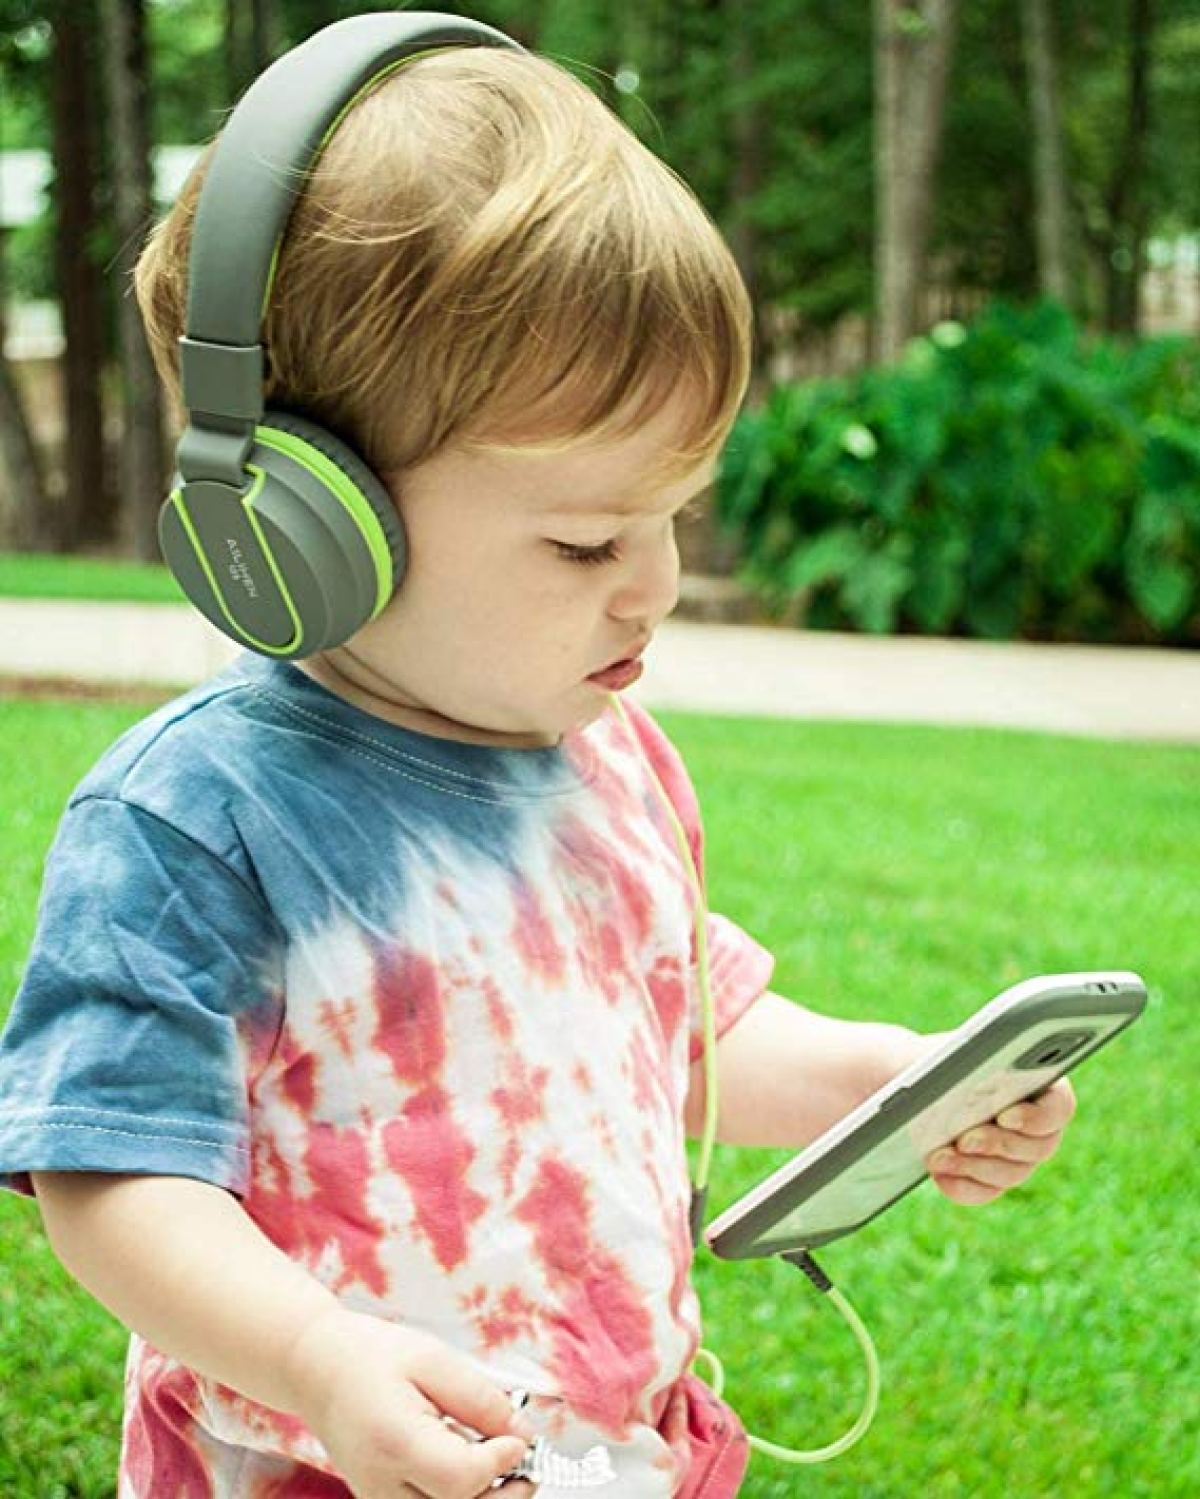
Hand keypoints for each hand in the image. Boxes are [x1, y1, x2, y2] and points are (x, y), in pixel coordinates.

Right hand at [284, 1305, 535, 1497]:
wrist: (317, 1370)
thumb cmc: (370, 1357)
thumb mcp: (433, 1360)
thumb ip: (479, 1399)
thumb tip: (520, 1434)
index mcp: (395, 1441)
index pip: (462, 1478)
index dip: (502, 1462)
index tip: (521, 1439)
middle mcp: (381, 1484)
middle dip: (505, 1493)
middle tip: (528, 1464)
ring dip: (485, 1498)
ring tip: (503, 1464)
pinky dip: (460, 1496)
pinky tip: (471, 1468)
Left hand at [926, 1075, 1076, 1204]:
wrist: (923, 1084)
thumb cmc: (947, 1062)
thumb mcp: (958, 1058)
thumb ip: (977, 1065)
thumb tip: (974, 1079)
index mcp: (1043, 1087)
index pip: (1059, 1108)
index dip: (1036, 1118)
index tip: (1005, 1117)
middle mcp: (1038, 1128)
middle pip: (1037, 1148)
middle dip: (997, 1144)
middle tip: (965, 1140)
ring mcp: (1019, 1158)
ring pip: (1010, 1174)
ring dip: (973, 1166)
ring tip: (940, 1156)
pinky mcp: (991, 1180)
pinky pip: (983, 1191)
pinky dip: (960, 1184)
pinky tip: (939, 1173)